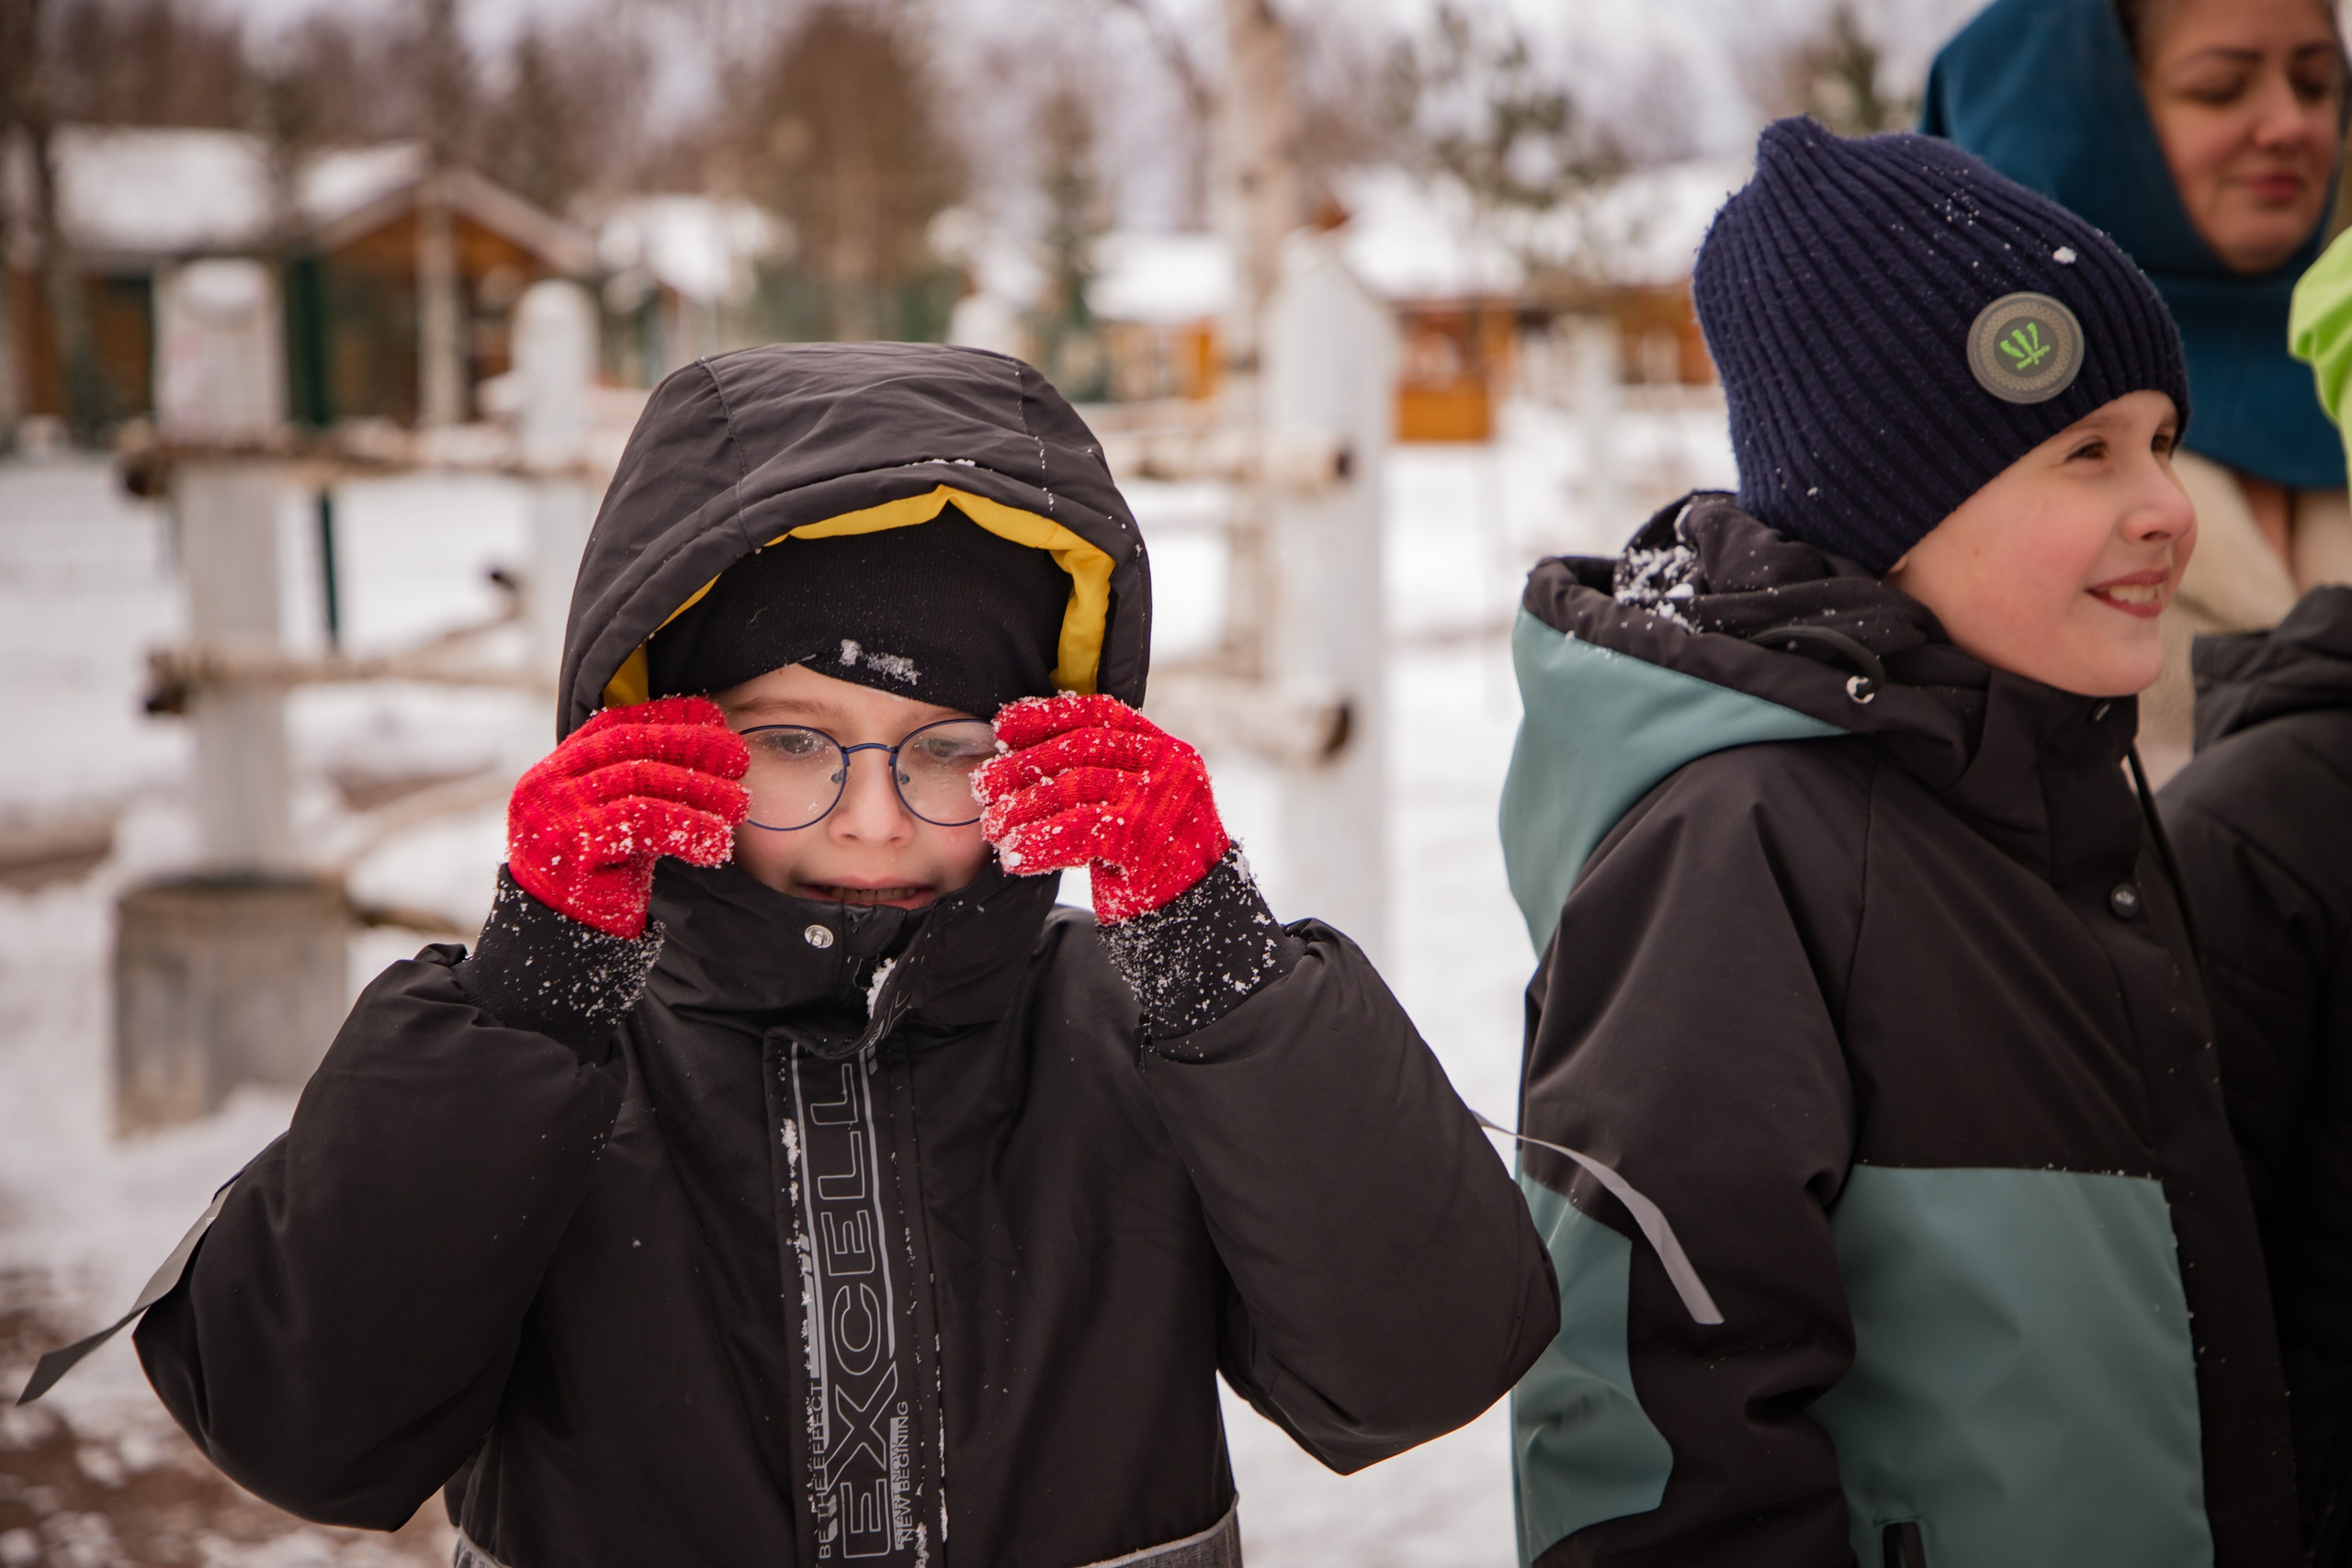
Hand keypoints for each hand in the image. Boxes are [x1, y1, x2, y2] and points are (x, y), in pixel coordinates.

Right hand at [507, 697, 750, 938]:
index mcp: (557, 768)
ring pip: (640, 781)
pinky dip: (688, 829)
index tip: (714, 718)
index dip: (667, 717)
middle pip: (630, 746)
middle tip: (738, 757)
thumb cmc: (602, 876)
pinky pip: (642, 823)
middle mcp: (548, 783)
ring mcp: (555, 813)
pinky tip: (717, 844)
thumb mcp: (621, 819)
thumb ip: (644, 783)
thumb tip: (709, 740)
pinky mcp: (571, 848)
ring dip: (700, 789)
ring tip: (740, 804)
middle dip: (691, 746)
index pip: (615, 725)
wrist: (563, 939)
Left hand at [974, 694, 1229, 923]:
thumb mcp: (1134, 805)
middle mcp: (1166, 765)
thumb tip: (1023, 754)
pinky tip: (1016, 856)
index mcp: (1163, 748)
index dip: (1048, 715)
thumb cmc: (1151, 860)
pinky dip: (1039, 843)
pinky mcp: (1144, 840)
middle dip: (1024, 765)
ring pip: (1073, 788)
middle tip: (985, 784)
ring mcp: (1158, 801)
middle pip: (1080, 748)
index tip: (1004, 725)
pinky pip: (1076, 833)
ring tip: (994, 826)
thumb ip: (1102, 775)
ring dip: (1023, 808)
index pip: (1100, 714)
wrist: (1193, 916)